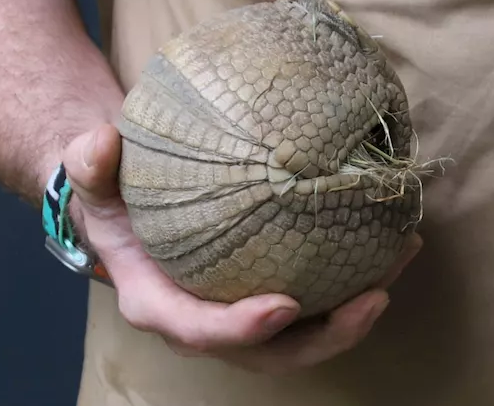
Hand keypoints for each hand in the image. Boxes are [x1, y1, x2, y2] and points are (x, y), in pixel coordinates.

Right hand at [58, 123, 421, 373]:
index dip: (242, 328)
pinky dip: (362, 275)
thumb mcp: (93, 177)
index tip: (284, 306)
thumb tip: (100, 142)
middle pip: (272, 351)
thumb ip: (91, 163)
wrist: (129, 206)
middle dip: (327, 336)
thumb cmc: (115, 195)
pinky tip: (399, 239)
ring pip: (307, 332)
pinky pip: (321, 298)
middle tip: (374, 298)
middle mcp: (208, 321)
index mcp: (161, 303)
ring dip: (359, 308)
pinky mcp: (276, 290)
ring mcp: (246, 311)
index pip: (202, 331)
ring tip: (402, 260)